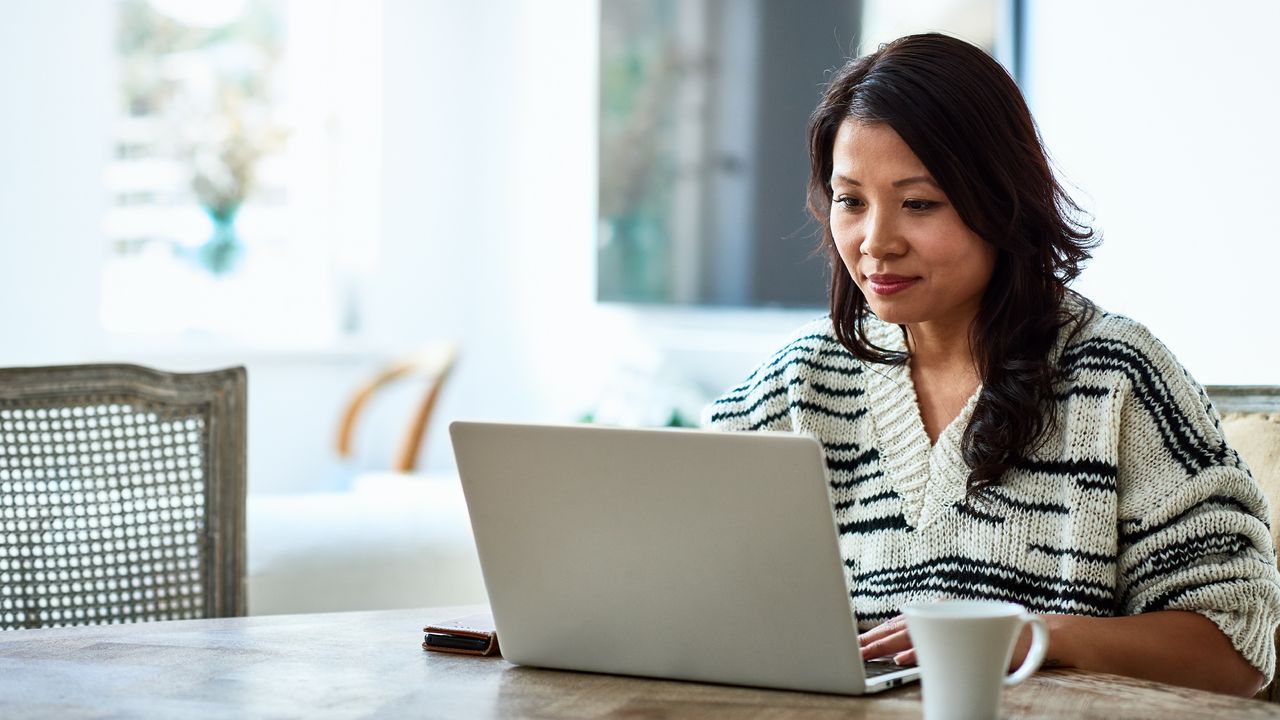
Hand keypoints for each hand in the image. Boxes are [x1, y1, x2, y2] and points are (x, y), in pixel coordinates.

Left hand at [858, 613, 1055, 668]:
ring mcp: (957, 622)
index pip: (899, 622)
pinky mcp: (970, 637)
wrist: (1037, 637)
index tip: (856, 644)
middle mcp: (944, 610)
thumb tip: (899, 655)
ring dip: (886, 647)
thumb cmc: (995, 642)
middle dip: (873, 641)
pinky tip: (900, 661)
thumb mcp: (959, 639)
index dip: (876, 634)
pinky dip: (917, 654)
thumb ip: (932, 642)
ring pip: (914, 635)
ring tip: (866, 655)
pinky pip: (939, 647)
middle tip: (853, 651)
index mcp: (938, 610)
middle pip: (900, 627)